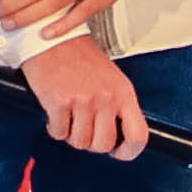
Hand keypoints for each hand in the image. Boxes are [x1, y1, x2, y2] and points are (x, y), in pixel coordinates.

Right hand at [19, 35, 146, 158]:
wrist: (53, 38)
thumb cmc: (80, 58)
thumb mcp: (111, 79)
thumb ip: (117, 106)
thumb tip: (117, 137)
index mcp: (123, 93)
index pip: (138, 135)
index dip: (129, 152)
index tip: (118, 153)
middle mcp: (106, 98)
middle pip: (103, 144)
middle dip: (90, 142)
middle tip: (83, 128)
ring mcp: (83, 100)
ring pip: (79, 142)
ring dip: (71, 134)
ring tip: (69, 116)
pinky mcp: (59, 101)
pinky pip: (58, 132)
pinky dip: (54, 127)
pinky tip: (56, 112)